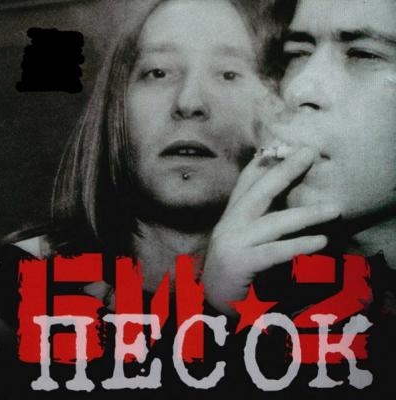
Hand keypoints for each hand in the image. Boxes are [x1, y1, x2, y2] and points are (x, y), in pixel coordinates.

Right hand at [202, 148, 340, 315]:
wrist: (208, 305)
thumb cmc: (232, 273)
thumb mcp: (242, 243)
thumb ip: (259, 225)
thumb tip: (287, 208)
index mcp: (230, 219)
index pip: (244, 184)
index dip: (261, 163)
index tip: (280, 145)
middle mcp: (228, 226)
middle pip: (258, 192)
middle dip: (284, 170)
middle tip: (309, 152)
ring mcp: (231, 243)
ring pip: (272, 222)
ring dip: (305, 214)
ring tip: (334, 209)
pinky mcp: (239, 264)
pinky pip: (274, 252)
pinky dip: (299, 246)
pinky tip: (321, 241)